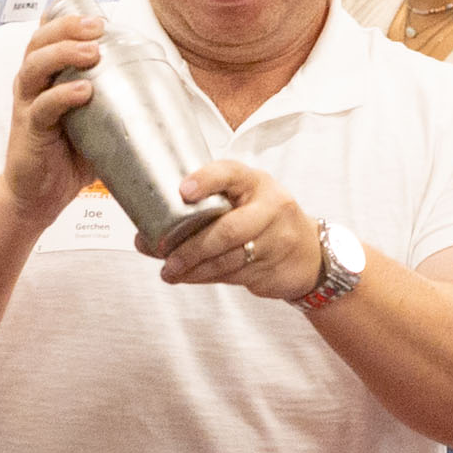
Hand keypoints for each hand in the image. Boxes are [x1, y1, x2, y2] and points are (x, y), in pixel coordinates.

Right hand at [0, 0, 103, 222]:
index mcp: (47, 72)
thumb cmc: (69, 153)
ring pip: (35, 66)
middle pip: (40, 39)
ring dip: (64, 54)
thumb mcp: (96, 117)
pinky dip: (62, 96)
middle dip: (68, 25)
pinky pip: (42, 107)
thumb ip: (117, 97)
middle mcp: (32, 82)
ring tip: (93, 51)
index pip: (50, 28)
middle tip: (98, 23)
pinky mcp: (29, 130)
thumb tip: (168, 85)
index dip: (65, 5)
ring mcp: (27, 104)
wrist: (39, 194)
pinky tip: (83, 91)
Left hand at [153, 158, 327, 300]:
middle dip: (192, 246)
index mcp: (256, 182)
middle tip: (166, 256)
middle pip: (228, 229)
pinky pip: (234, 274)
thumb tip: (143, 237)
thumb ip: (202, 212)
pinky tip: (191, 277)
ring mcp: (276, 239)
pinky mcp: (273, 267)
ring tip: (171, 272)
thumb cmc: (263, 221)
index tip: (182, 191)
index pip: (231, 174)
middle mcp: (270, 207)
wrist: (309, 254)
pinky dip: (207, 277)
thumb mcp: (241, 203)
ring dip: (195, 268)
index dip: (206, 181)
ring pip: (229, 258)